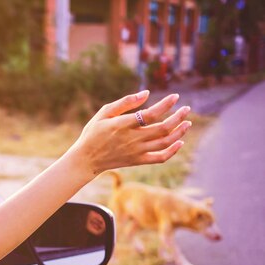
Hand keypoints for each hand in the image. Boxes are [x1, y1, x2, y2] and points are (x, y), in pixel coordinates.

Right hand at [70, 91, 190, 176]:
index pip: (151, 114)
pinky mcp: (137, 161)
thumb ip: (125, 102)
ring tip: (187, 123)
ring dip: (179, 132)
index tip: (175, 97)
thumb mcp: (104, 113)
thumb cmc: (93, 133)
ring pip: (165, 142)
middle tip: (186, 109)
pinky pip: (160, 158)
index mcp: (123, 125)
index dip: (166, 105)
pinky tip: (179, 142)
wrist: (86, 159)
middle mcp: (132, 139)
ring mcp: (136, 152)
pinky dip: (172, 151)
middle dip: (178, 117)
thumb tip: (146, 93)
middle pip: (163, 128)